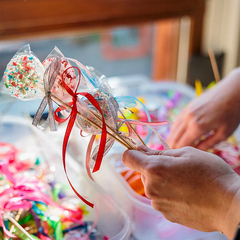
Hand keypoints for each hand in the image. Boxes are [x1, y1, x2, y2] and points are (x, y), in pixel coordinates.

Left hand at [122, 145, 239, 238]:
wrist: (229, 204)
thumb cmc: (210, 173)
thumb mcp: (186, 153)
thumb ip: (158, 152)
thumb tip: (139, 149)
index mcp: (154, 169)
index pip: (127, 158)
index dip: (132, 152)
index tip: (141, 151)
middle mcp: (151, 188)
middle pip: (143, 172)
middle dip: (154, 167)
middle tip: (176, 167)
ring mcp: (158, 203)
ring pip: (152, 185)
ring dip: (162, 180)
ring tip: (184, 181)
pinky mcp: (166, 214)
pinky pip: (161, 198)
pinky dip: (169, 193)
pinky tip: (186, 193)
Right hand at [167, 68, 239, 149]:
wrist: (232, 91)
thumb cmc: (232, 113)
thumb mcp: (224, 133)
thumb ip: (208, 144)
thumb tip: (197, 151)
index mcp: (197, 127)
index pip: (182, 144)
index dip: (178, 152)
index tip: (176, 160)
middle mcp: (188, 119)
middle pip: (174, 137)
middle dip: (172, 147)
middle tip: (171, 155)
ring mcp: (186, 111)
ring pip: (173, 128)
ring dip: (172, 138)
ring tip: (171, 146)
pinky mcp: (187, 107)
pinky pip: (177, 121)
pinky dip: (175, 129)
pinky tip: (177, 134)